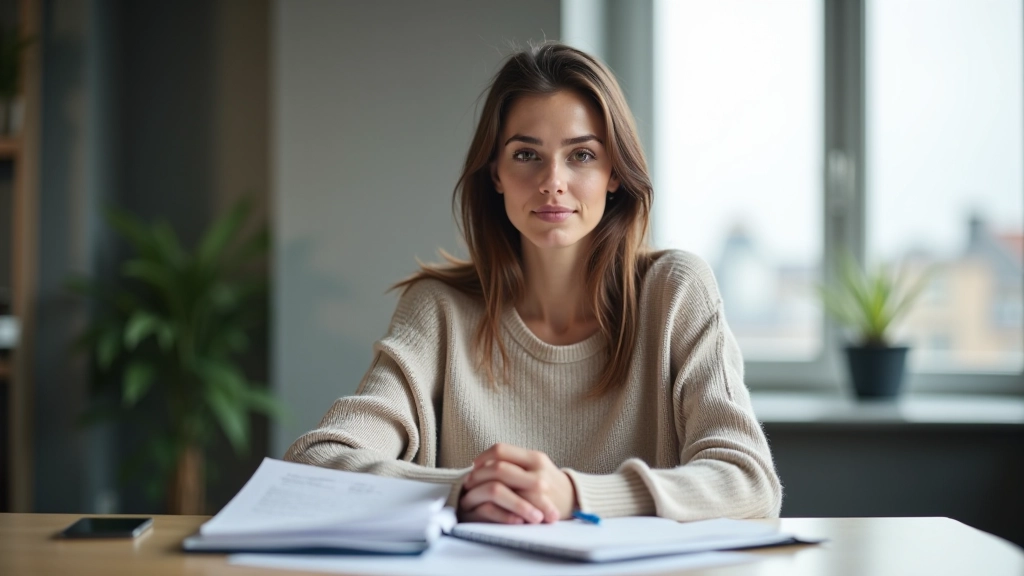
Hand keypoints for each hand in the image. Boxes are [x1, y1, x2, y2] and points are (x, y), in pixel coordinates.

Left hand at [458, 443, 576, 524]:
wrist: (574, 501)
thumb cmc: (550, 483)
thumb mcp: (536, 466)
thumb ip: (514, 462)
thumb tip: (482, 463)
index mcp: (534, 457)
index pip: (501, 450)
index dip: (483, 457)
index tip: (474, 466)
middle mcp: (538, 471)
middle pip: (499, 468)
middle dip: (479, 476)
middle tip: (469, 483)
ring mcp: (538, 490)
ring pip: (502, 487)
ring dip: (483, 491)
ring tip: (474, 495)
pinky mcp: (537, 507)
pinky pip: (510, 507)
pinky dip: (495, 507)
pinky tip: (487, 508)